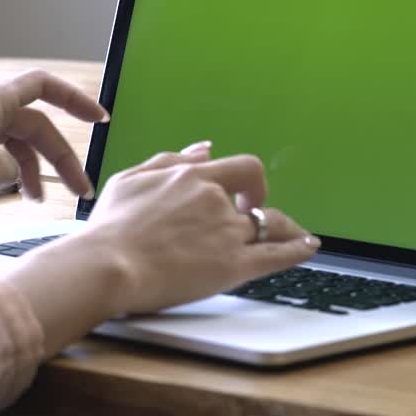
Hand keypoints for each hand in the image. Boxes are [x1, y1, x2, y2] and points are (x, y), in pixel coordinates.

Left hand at [0, 69, 107, 214]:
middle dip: (61, 159)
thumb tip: (17, 176)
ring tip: (39, 200)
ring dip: (34, 172)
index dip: (76, 100)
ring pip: (18, 147)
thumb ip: (17, 170)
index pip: (46, 87)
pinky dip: (11, 177)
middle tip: (80, 189)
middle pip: (37, 127)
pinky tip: (14, 198)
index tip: (100, 119)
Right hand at [78, 142, 317, 313]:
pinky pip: (277, 255)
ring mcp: (226, 233)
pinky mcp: (232, 266)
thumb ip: (170, 161)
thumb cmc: (109, 228)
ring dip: (285, 229)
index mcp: (192, 178)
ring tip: (294, 235)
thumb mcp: (131, 180)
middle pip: (257, 197)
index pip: (239, 168)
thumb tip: (204, 149)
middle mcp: (215, 200)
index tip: (244, 193)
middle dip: (261, 204)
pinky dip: (298, 250)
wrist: (106, 264)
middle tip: (255, 214)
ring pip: (270, 226)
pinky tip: (309, 247)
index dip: (248, 181)